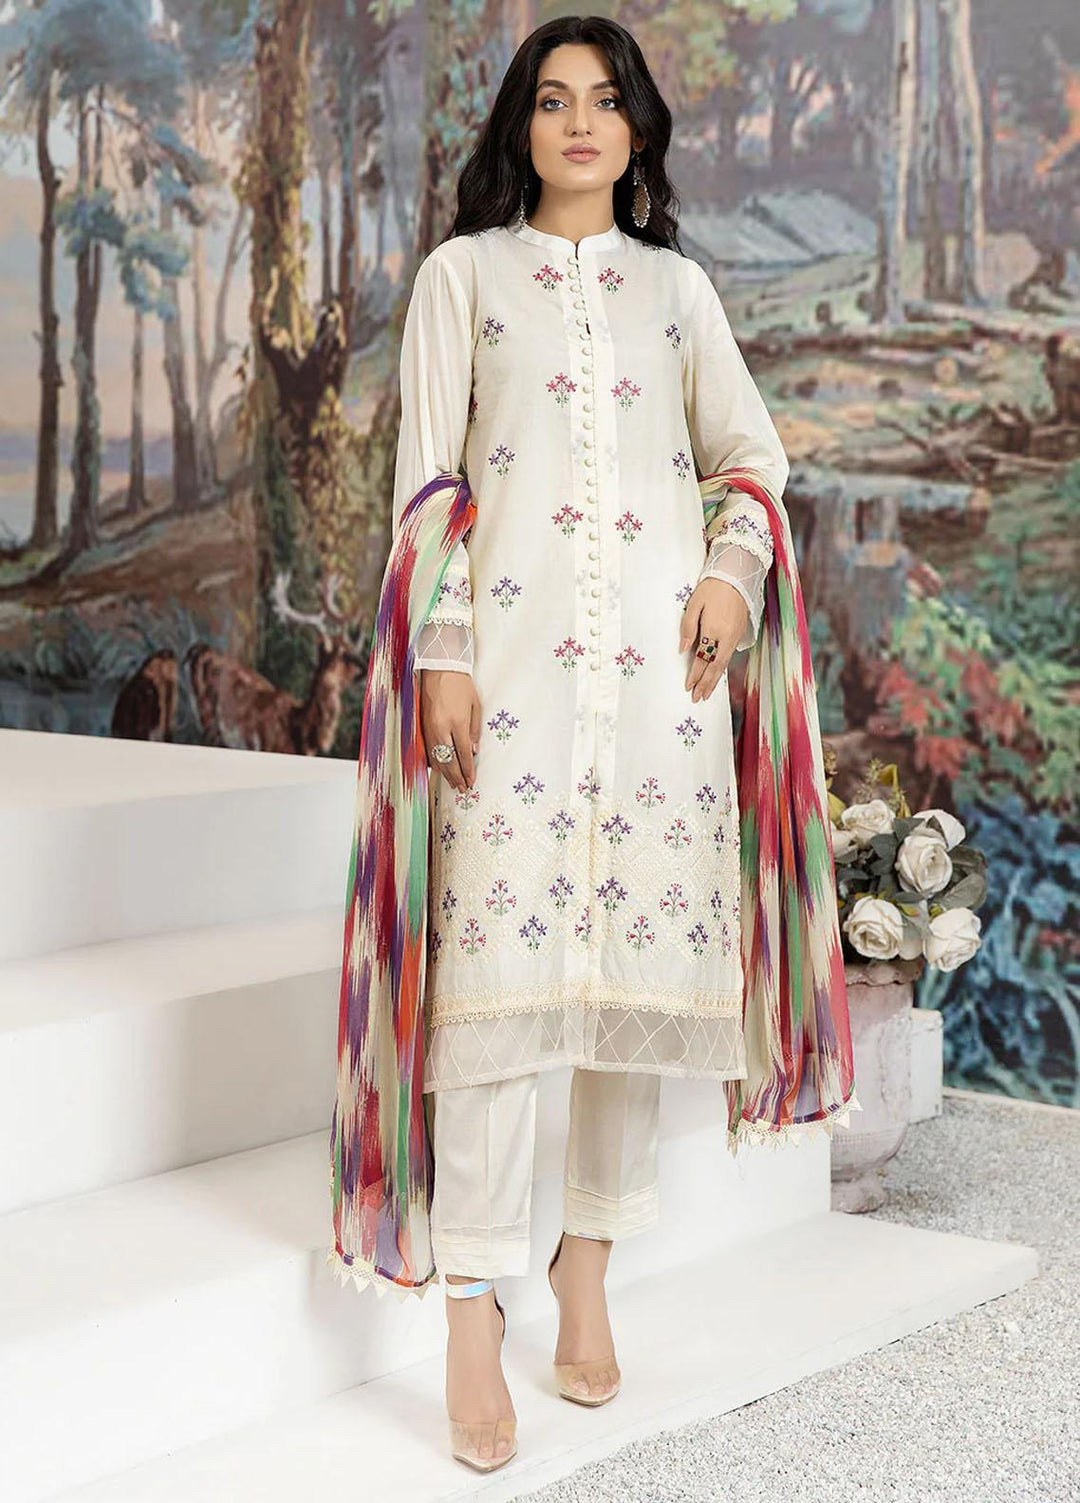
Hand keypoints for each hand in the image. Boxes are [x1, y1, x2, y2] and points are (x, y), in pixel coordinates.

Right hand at [419, 669, 481, 791]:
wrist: (439, 668)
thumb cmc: (461, 685)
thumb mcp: (475, 706)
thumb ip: (475, 730)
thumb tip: (474, 752)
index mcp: (457, 722)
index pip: (464, 754)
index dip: (468, 770)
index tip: (472, 781)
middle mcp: (441, 728)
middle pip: (449, 760)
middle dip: (457, 777)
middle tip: (463, 789)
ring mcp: (429, 728)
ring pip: (437, 758)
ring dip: (446, 773)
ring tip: (454, 784)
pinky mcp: (422, 726)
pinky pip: (428, 750)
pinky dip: (435, 762)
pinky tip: (440, 770)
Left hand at [679, 579, 748, 701]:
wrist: (737, 575)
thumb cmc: (712, 587)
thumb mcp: (694, 604)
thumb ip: (688, 627)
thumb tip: (683, 650)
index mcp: (713, 630)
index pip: (703, 659)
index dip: (695, 675)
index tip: (688, 687)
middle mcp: (726, 637)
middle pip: (715, 667)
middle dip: (706, 684)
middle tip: (697, 698)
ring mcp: (735, 636)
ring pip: (724, 664)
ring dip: (715, 680)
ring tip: (707, 693)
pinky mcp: (740, 633)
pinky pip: (729, 656)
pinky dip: (722, 668)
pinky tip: (717, 675)